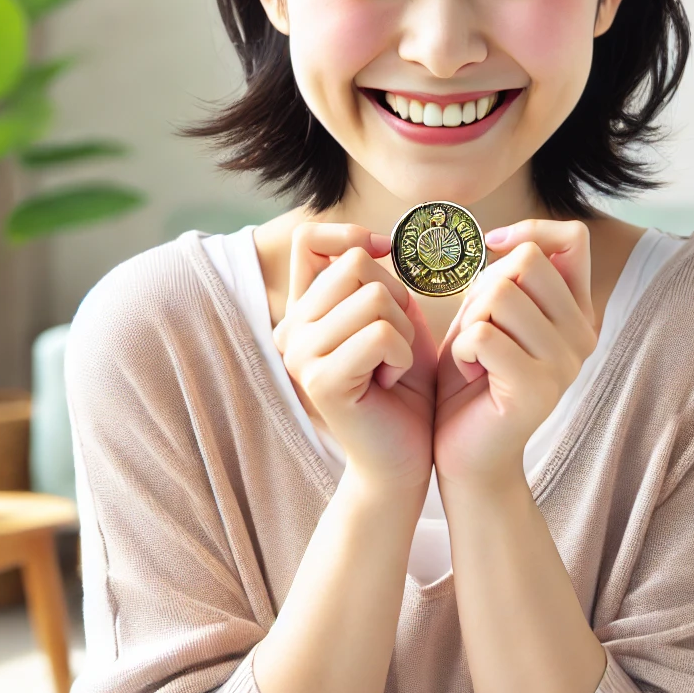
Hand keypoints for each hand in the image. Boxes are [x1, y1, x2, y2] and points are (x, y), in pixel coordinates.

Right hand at [273, 223, 438, 491]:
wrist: (402, 457)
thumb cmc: (403, 388)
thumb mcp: (393, 320)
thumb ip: (375, 281)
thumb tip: (375, 243)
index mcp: (302, 311)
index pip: (309, 239)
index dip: (351, 236)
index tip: (386, 257)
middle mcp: (290, 329)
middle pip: (355, 264)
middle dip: (395, 297)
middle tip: (394, 343)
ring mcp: (299, 355)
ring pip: (373, 298)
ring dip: (403, 332)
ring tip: (392, 366)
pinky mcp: (320, 381)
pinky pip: (380, 334)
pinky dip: (402, 355)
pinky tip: (391, 381)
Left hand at [433, 220, 595, 488]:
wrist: (468, 454)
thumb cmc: (474, 378)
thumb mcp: (492, 315)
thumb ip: (509, 278)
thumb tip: (507, 239)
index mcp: (578, 312)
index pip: (573, 238)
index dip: (530, 231)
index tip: (493, 247)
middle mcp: (584, 335)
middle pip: (527, 262)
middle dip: (485, 287)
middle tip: (478, 328)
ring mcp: (566, 363)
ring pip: (501, 295)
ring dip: (471, 321)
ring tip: (475, 355)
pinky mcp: (538, 389)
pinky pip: (484, 335)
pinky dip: (463, 350)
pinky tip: (470, 374)